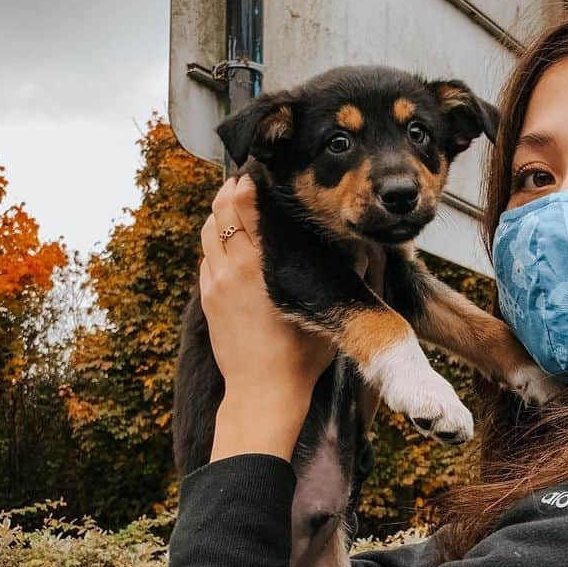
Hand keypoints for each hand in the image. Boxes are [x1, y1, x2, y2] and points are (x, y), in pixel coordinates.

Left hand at [199, 175, 336, 402]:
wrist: (263, 393)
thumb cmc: (300, 357)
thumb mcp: (325, 311)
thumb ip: (341, 277)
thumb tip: (361, 248)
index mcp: (258, 266)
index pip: (244, 207)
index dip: (248, 185)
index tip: (259, 173)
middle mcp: (231, 269)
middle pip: (219, 211)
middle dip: (230, 191)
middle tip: (245, 180)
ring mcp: (214, 285)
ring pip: (208, 232)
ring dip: (219, 214)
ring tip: (234, 204)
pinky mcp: (208, 300)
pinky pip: (207, 259)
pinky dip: (216, 243)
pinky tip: (231, 244)